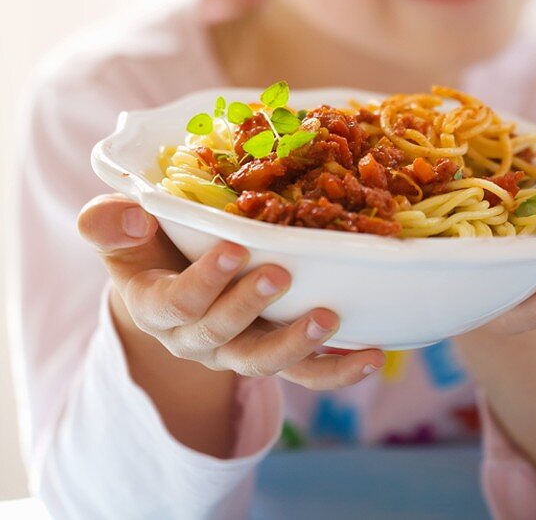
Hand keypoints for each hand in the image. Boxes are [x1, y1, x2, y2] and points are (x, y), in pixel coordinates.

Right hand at [77, 193, 384, 386]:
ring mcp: (235, 351)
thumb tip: (134, 216)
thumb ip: (109, 222)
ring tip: (328, 318)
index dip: (205, 280)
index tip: (232, 247)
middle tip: (279, 274)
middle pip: (221, 333)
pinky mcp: (272, 354)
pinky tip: (371, 354)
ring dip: (296, 343)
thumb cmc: (145, 245)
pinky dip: (338, 370)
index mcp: (157, 307)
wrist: (166, 279)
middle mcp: (195, 338)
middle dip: (250, 305)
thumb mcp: (119, 232)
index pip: (177, 303)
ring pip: (263, 361)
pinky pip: (304, 373)